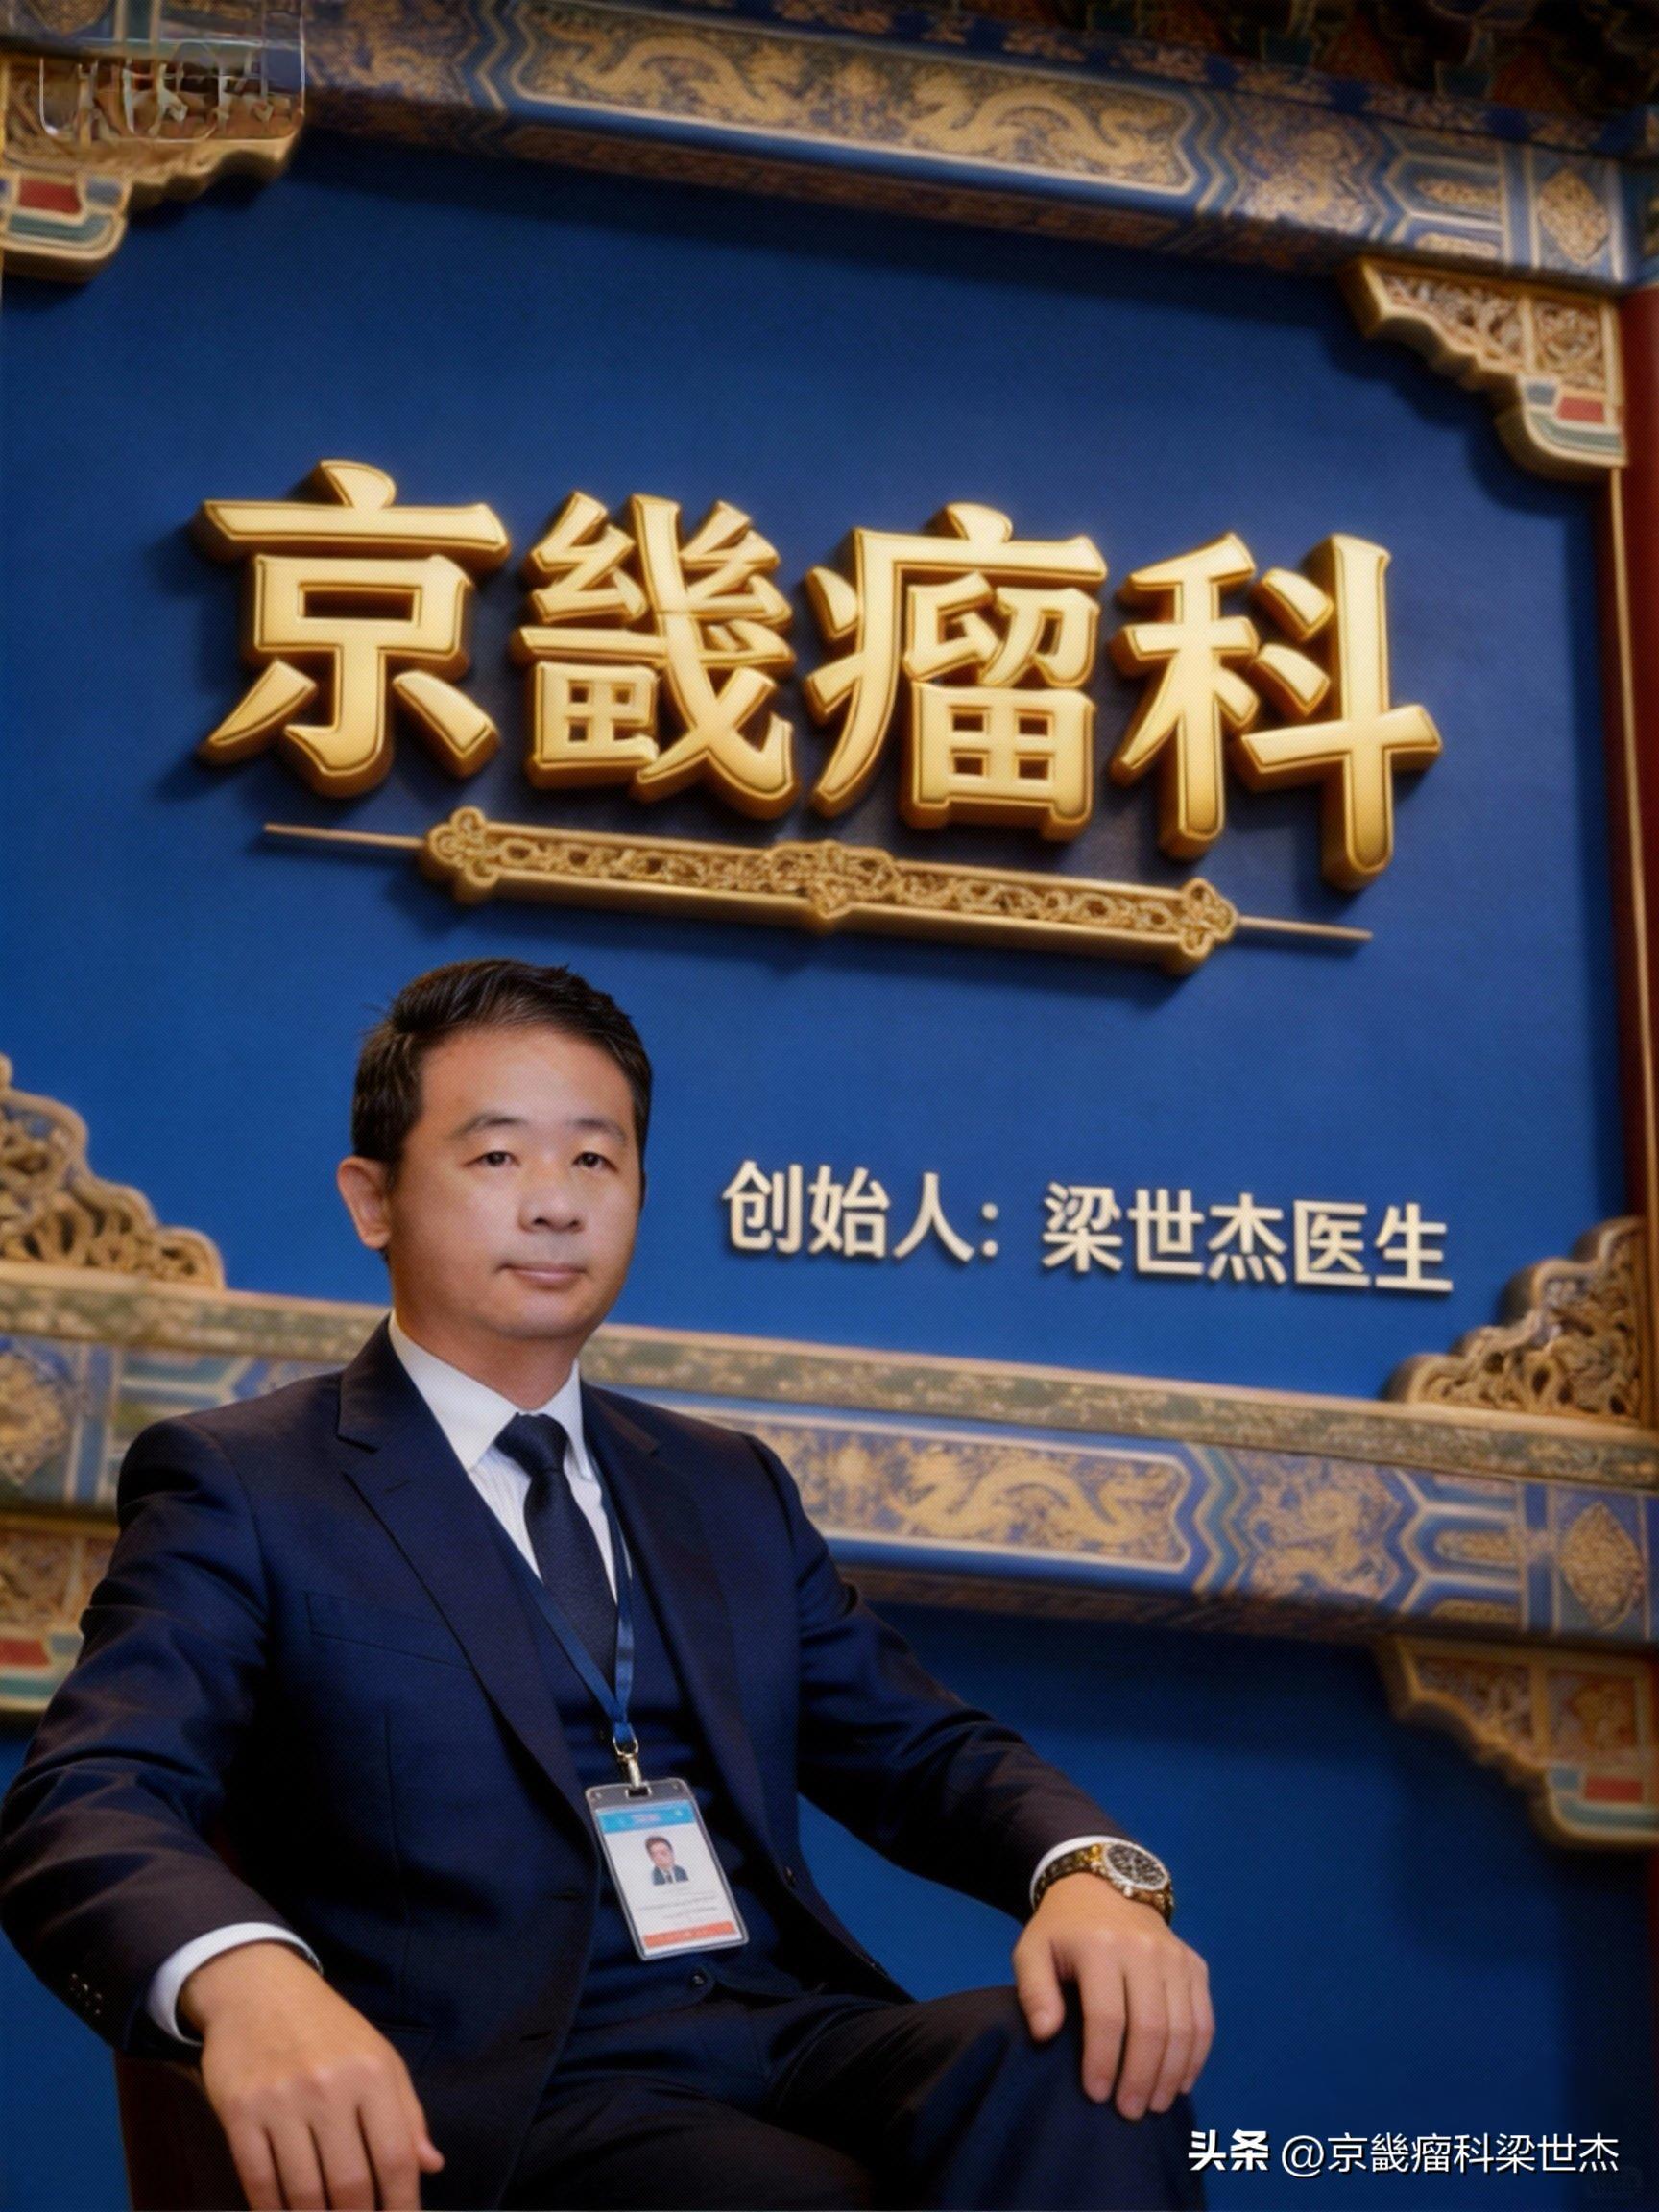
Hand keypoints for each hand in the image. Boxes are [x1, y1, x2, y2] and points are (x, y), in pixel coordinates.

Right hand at [181, 1940, 444, 2209]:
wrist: (258, 1989)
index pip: (395, 2159)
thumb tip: (431, 2166)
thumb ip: (406, 2114)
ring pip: (303, 2191)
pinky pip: (258, 2181)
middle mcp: (329, 2087)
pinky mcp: (239, 2111)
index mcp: (373, 2073)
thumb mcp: (379, 2057)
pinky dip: (271, 2210)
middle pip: (350, 2185)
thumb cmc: (329, 2029)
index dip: (400, 2206)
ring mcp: (281, 2100)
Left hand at [1012, 1873, 1212, 2121]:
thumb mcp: (1031, 1951)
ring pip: (1183, 2027)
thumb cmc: (1061, 1931)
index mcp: (1100, 1946)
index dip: (1103, 2061)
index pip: (1107, 2016)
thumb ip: (1033, 1991)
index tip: (1096, 2095)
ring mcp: (1175, 1956)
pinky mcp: (1195, 1965)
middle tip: (1129, 2112)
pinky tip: (1181, 2082)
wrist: (1100, 1888)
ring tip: (1155, 2106)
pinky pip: (1204, 2018)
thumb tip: (1045, 2034)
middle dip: (1141, 2077)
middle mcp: (1145, 1948)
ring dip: (1171, 2074)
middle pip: (1151, 2026)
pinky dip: (1196, 2056)